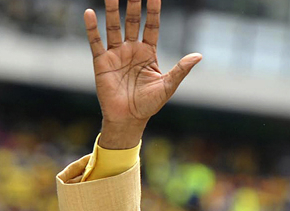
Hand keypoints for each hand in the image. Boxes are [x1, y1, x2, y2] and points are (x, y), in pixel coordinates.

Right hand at [87, 0, 201, 148]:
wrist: (128, 119)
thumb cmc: (149, 104)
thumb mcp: (168, 86)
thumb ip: (181, 70)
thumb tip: (199, 56)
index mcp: (148, 52)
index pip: (151, 26)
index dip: (153, 11)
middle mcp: (131, 49)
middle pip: (132, 21)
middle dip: (134, 4)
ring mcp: (116, 54)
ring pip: (113, 26)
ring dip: (113, 10)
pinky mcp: (101, 62)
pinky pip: (96, 41)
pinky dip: (92, 28)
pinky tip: (90, 12)